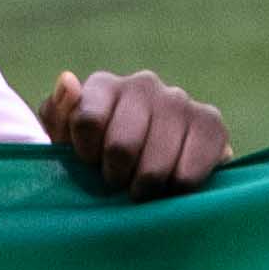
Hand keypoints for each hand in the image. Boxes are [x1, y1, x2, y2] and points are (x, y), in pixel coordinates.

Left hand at [45, 67, 226, 198]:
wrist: (147, 167)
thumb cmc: (95, 155)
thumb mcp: (63, 140)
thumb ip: (57, 113)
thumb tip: (69, 81)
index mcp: (103, 86)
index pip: (88, 121)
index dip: (86, 156)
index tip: (90, 164)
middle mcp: (143, 84)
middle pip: (121, 147)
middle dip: (116, 176)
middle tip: (119, 181)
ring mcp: (179, 101)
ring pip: (155, 165)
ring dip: (145, 187)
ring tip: (143, 185)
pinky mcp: (211, 123)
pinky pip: (189, 172)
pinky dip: (177, 188)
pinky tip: (171, 183)